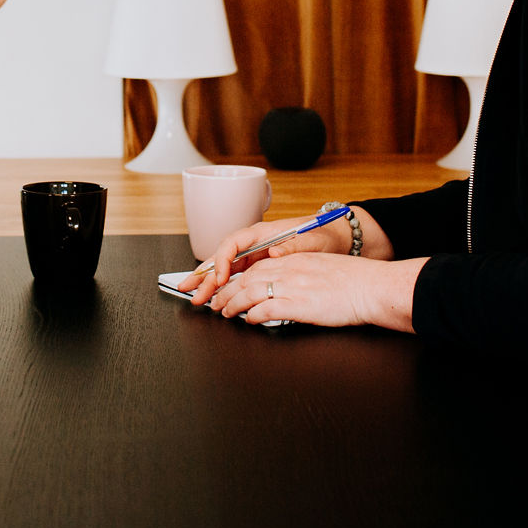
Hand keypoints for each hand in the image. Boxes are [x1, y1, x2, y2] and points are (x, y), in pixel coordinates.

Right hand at [181, 214, 353, 306]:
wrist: (337, 235)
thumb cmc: (325, 234)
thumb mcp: (313, 241)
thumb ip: (294, 246)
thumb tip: (276, 252)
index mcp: (265, 232)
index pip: (233, 243)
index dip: (223, 260)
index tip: (220, 277)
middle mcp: (257, 242)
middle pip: (224, 256)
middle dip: (205, 273)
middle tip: (189, 289)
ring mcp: (257, 253)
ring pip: (227, 267)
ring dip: (210, 281)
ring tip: (194, 295)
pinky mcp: (261, 264)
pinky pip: (238, 274)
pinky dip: (224, 284)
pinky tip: (215, 294)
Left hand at [208, 253, 424, 330]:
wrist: (372, 287)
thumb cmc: (355, 281)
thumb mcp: (323, 269)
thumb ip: (303, 273)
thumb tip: (290, 285)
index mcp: (295, 260)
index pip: (257, 265)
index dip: (238, 277)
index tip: (229, 286)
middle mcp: (289, 269)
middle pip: (247, 277)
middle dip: (227, 290)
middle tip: (217, 302)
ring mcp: (292, 286)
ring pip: (249, 292)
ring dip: (233, 303)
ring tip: (225, 313)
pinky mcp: (297, 304)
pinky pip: (265, 309)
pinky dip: (252, 315)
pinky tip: (249, 321)